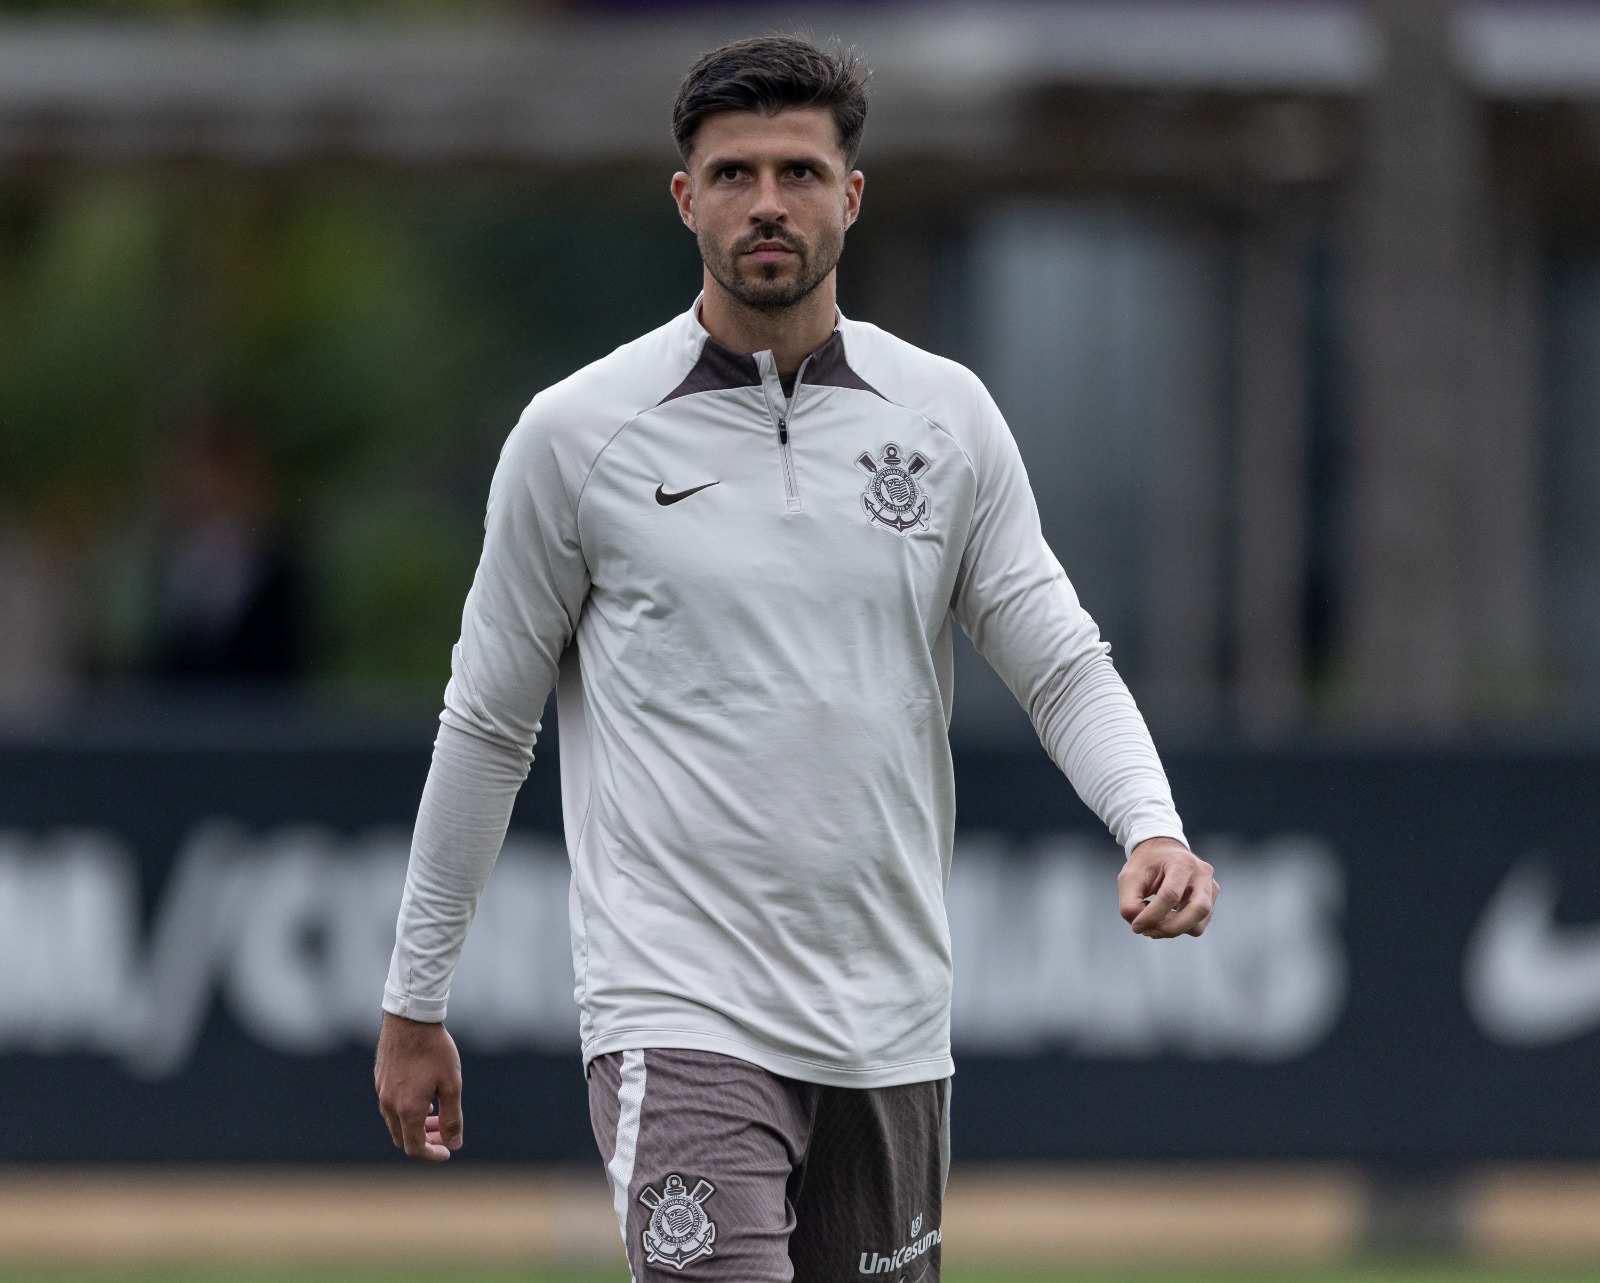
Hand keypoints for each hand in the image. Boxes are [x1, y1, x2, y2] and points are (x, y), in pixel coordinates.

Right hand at [374, 1011, 462, 1160]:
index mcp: (406, 1109)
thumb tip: (455, 1143)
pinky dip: (406, 1110)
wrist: (410, 1018)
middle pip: (403, 1137)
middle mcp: (389, 1104)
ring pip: (395, 1121)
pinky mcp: (380, 1078)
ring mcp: (381, 1090)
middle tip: (444, 1134)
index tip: (448, 1151)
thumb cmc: (434, 1050)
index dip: (432, 1154)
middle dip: (424, 1141)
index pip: (414, 1148)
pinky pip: (390, 1105)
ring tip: (436, 1115)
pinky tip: (424, 1096)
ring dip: (415, 1125)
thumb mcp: (451, 1084)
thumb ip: (452, 1117)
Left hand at [1118, 837, 1217, 937]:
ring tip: (1154, 925)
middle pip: (1198, 910)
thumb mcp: (1128, 878)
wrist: (1162, 852)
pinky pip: (1197, 925)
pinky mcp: (1210, 900)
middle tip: (1149, 932)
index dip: (1152, 915)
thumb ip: (1129, 904)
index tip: (1136, 926)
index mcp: (1182, 862)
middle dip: (1171, 928)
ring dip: (1174, 931)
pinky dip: (1179, 928)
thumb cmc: (1145, 864)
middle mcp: (1202, 873)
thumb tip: (1141, 927)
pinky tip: (1164, 920)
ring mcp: (1210, 887)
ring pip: (1199, 924)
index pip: (1171, 895)